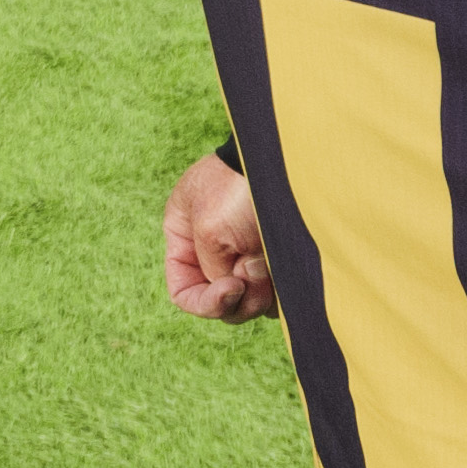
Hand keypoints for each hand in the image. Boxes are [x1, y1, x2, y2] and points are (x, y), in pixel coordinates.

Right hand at [164, 151, 278, 320]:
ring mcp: (244, 254)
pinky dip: (279, 289)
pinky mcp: (273, 256)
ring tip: (268, 263)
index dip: (204, 303)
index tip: (231, 288)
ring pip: (249, 302)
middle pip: (219, 303)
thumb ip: (210, 270)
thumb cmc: (238, 188)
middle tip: (255, 272)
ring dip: (259, 294)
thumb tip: (232, 289)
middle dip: (238, 297)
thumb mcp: (209, 232)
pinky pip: (274, 293)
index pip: (183, 292)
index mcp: (184, 239)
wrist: (282, 164)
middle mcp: (212, 251)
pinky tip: (282, 266)